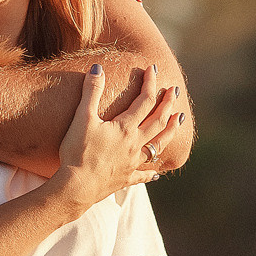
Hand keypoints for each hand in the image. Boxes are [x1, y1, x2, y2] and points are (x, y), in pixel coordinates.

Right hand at [47, 63, 178, 211]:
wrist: (76, 187)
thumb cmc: (78, 152)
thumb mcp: (82, 118)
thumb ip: (91, 92)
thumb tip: (97, 67)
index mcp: (125, 127)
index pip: (144, 100)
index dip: (150, 83)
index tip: (153, 69)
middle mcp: (134, 144)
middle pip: (158, 121)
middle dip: (168, 103)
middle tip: (175, 90)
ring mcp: (132, 163)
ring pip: (158, 145)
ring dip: (170, 131)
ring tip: (179, 120)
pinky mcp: (126, 178)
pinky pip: (143, 175)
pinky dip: (152, 173)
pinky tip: (158, 174)